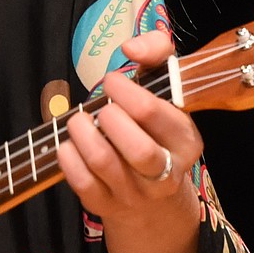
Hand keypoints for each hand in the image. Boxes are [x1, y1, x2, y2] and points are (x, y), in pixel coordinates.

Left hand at [59, 30, 201, 219]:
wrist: (152, 197)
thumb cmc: (154, 128)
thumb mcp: (165, 87)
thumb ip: (157, 52)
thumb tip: (131, 47)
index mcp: (186, 141)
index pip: (153, 113)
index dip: (125, 91)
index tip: (112, 82)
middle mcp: (165, 171)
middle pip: (137, 147)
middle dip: (109, 117)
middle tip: (100, 107)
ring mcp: (135, 193)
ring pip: (104, 163)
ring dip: (82, 133)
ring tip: (79, 121)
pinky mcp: (106, 205)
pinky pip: (82, 183)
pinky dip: (68, 158)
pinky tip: (70, 145)